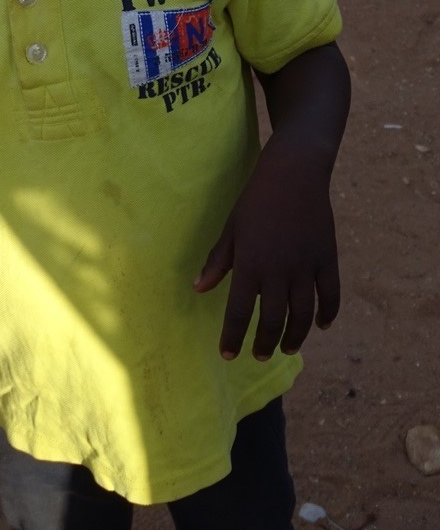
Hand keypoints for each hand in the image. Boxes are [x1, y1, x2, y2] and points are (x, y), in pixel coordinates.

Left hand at [194, 134, 339, 360]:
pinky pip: (331, 295)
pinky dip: (328, 313)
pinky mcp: (327, 258)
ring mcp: (306, 265)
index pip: (239, 312)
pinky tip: (321, 325)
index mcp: (250, 263)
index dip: (232, 337)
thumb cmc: (255, 199)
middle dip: (264, 343)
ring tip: (286, 348)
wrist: (293, 173)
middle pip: (273, 320)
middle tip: (259, 355)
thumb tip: (198, 288)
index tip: (227, 354)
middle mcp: (279, 270)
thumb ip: (218, 260)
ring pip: (303, 314)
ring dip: (295, 336)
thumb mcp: (231, 228)